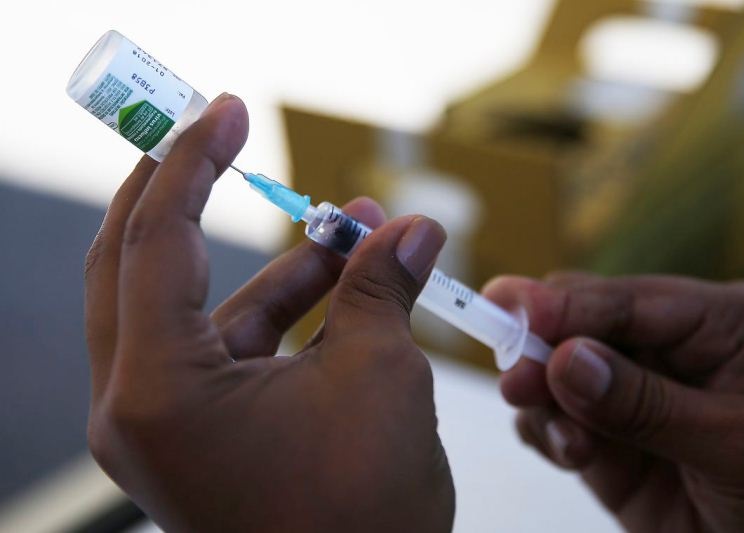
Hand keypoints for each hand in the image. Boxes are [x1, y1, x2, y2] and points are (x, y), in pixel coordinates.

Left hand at [84, 94, 453, 531]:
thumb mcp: (379, 375)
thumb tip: (411, 227)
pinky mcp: (202, 437)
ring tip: (357, 226)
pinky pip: (233, 349)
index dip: (194, 162)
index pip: (157, 240)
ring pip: (205, 310)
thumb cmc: (364, 516)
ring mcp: (168, 426)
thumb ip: (384, 285)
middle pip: (141, 266)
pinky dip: (287, 312)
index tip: (225, 111)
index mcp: (158, 391)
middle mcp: (141, 408)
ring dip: (280, 264)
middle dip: (190, 196)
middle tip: (225, 138)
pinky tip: (349, 281)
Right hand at [483, 273, 743, 531]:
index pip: (634, 299)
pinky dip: (546, 431)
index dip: (569, 304)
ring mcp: (638, 395)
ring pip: (560, 371)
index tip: (514, 309)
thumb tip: (566, 361)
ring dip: (544, 397)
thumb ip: (651, 404)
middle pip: (586, 322)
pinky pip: (557, 420)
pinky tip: (569, 453)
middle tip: (516, 375)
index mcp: (727, 324)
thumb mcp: (743, 446)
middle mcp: (676, 350)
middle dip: (545, 345)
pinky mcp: (611, 440)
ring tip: (564, 440)